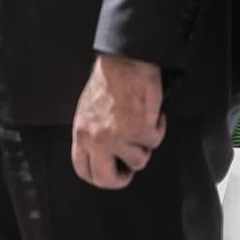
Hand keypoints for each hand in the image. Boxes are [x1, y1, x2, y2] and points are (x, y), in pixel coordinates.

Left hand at [71, 53, 165, 188]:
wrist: (127, 60)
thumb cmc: (110, 79)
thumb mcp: (89, 111)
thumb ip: (92, 135)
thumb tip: (102, 155)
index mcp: (82, 134)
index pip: (84, 171)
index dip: (100, 177)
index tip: (111, 173)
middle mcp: (98, 139)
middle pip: (107, 179)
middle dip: (122, 177)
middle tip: (129, 167)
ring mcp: (119, 137)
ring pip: (138, 161)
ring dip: (144, 144)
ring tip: (142, 123)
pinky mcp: (141, 130)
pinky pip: (155, 141)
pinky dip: (157, 127)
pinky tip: (152, 113)